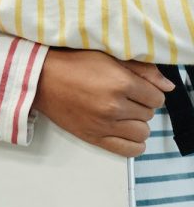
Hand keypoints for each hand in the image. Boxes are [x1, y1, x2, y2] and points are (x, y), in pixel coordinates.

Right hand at [34, 49, 172, 156]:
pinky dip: (134, 143)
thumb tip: (168, 86)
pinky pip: (129, 150)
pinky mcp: (94, 137)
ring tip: (122, 114)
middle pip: (149, 114)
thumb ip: (142, 69)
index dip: (148, 92)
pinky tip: (125, 131)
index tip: (136, 89)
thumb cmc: (70, 64)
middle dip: (140, 106)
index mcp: (120, 83)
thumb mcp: (107, 56)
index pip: (156, 97)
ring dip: (136, 123)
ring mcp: (104, 124)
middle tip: (123, 97)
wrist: (39, 79)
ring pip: (142, 133)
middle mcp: (114, 106)